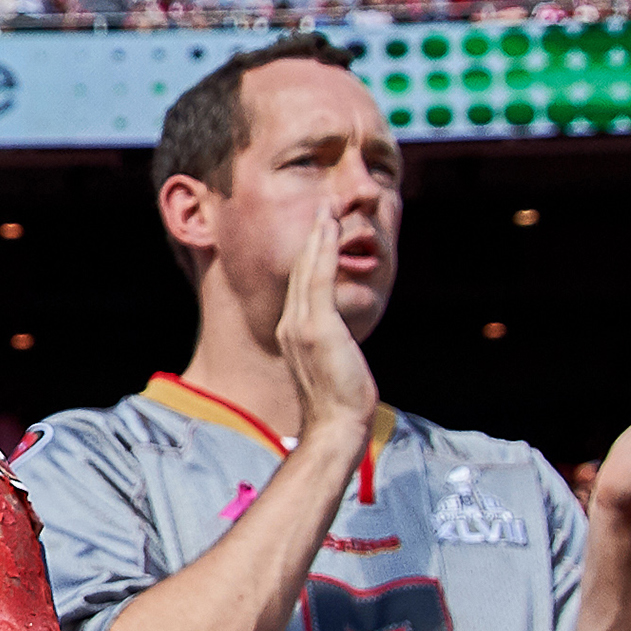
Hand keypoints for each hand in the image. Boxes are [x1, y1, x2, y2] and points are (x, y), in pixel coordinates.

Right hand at [276, 205, 381, 441]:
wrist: (336, 425)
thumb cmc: (339, 402)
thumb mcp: (330, 364)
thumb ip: (330, 345)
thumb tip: (340, 339)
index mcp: (292, 332)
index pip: (300, 285)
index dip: (310, 256)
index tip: (321, 231)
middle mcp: (291, 324)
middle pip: (300, 271)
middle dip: (312, 237)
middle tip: (323, 206)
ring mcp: (302, 326)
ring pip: (308, 269)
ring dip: (318, 236)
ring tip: (327, 208)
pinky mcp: (318, 328)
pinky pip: (320, 280)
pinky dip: (324, 251)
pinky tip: (331, 230)